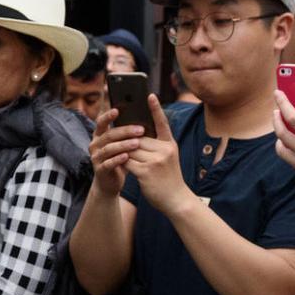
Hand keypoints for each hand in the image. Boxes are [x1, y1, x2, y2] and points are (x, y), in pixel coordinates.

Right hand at [87, 106, 140, 201]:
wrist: (110, 182)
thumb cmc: (120, 159)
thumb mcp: (122, 144)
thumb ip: (127, 133)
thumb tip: (145, 117)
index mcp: (100, 135)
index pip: (101, 121)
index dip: (108, 115)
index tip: (117, 109)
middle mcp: (95, 144)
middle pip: (109, 134)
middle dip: (125, 131)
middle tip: (141, 129)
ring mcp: (96, 157)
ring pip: (108, 148)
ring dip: (123, 145)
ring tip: (137, 143)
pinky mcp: (99, 170)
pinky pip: (108, 163)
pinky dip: (117, 159)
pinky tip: (127, 157)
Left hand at [121, 95, 188, 213]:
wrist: (176, 199)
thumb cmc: (168, 178)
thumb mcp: (168, 158)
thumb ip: (155, 147)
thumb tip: (134, 136)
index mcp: (170, 144)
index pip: (162, 123)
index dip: (155, 109)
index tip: (149, 95)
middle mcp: (165, 150)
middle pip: (138, 138)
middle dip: (128, 142)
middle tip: (117, 141)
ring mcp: (156, 160)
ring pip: (131, 149)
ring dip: (123, 153)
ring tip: (119, 156)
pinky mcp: (146, 171)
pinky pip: (127, 162)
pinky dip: (121, 162)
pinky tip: (118, 164)